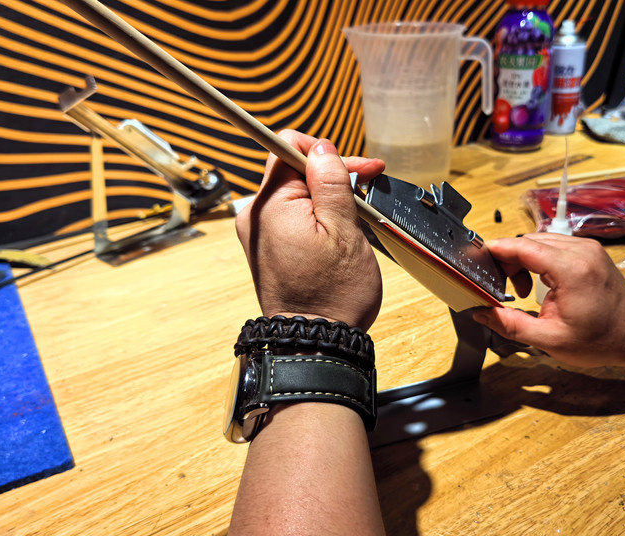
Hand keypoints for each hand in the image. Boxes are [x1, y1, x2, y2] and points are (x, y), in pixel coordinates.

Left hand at [236, 130, 385, 330]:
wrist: (315, 342)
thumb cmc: (333, 293)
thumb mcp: (344, 230)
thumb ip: (331, 182)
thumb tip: (322, 148)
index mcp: (270, 206)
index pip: (287, 148)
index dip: (325, 151)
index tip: (358, 166)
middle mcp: (255, 216)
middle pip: (293, 171)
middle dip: (331, 173)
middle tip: (369, 183)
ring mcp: (259, 234)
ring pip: (295, 194)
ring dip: (328, 196)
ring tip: (359, 211)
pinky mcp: (268, 248)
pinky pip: (292, 216)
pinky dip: (317, 215)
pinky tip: (341, 225)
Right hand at [473, 234, 624, 367]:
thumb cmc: (601, 339)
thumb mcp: (549, 339)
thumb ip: (510, 324)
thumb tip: (482, 314)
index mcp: (571, 269)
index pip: (522, 246)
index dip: (495, 251)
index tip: (476, 260)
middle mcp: (580, 250)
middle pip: (527, 241)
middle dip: (507, 261)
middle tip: (504, 290)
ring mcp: (586, 247)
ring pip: (538, 241)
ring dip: (522, 261)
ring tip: (523, 290)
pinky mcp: (587, 250)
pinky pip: (552, 245)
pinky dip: (537, 260)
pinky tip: (539, 283)